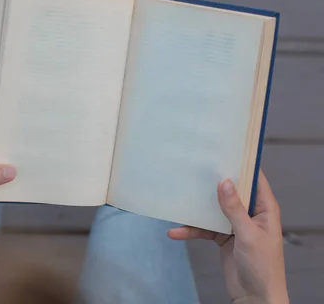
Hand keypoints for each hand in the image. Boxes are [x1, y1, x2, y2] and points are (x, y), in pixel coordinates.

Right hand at [168, 170, 288, 303]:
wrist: (255, 298)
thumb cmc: (262, 267)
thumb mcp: (248, 235)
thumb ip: (234, 209)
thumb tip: (224, 182)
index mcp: (264, 209)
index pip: (255, 179)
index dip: (242, 165)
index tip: (224, 151)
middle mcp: (250, 213)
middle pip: (230, 191)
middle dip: (212, 183)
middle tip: (194, 168)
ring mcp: (235, 225)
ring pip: (213, 209)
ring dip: (196, 209)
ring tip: (177, 201)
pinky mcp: (222, 238)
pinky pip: (204, 228)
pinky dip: (190, 230)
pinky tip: (175, 232)